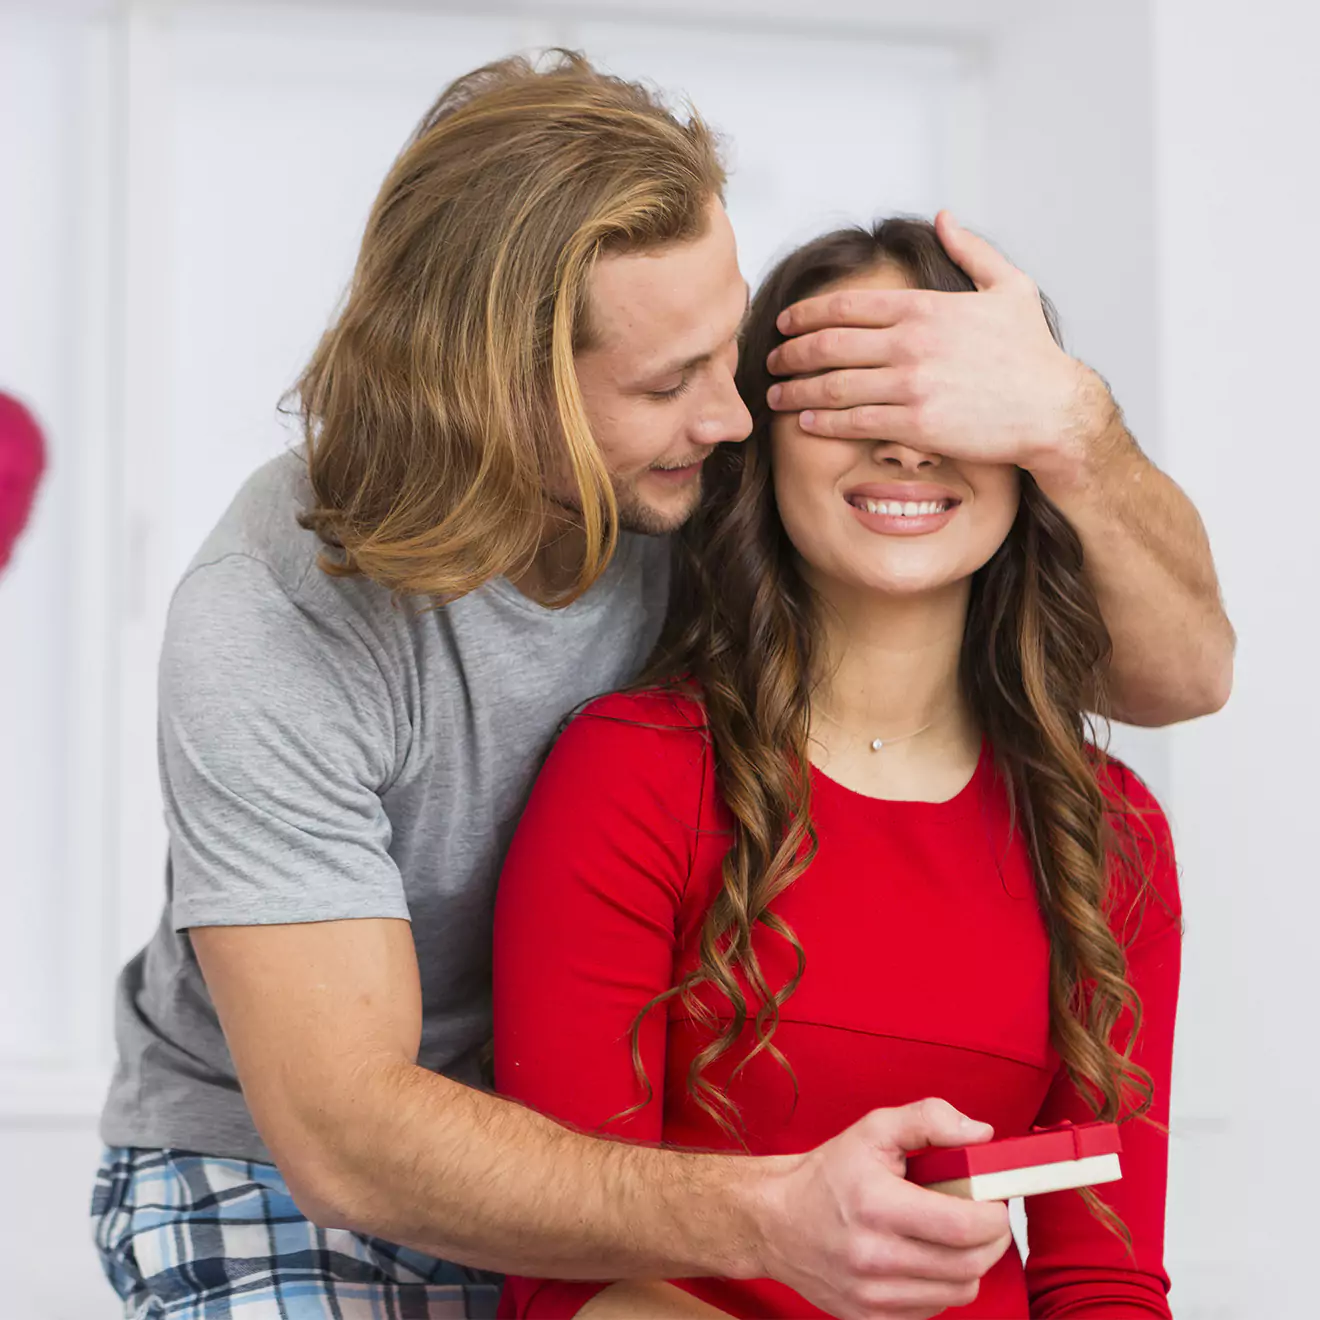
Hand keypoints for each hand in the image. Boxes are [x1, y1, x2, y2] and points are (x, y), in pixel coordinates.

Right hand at [752, 1097, 1012, 1319]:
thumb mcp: (873, 1129)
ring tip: (953, 1236)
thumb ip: (929, 1120)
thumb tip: (982, 1134)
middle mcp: (874, 1256)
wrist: (775, 1220)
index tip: (995, 1200)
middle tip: (985, 1217)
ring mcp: (872, 1295)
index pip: (963, 1226)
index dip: (994, 1215)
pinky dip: (942, 1285)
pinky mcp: (870, 1318)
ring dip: (969, 1264)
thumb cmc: (829, 1173)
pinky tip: (927, 1258)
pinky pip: (934, 1310)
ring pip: (958, 1292)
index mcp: (877, 1204)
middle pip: (969, 1265)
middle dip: (991, 1239)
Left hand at [765, 211, 1120, 486]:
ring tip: (776, 396)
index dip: (806, 314)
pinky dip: (823, 423)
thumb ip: (972, 249)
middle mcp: (910, 343)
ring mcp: (910, 384)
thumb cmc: (1032, 353)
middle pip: (828, 345)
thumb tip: (945, 217)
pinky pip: (854, 422)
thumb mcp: (1009, 287)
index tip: (785, 323)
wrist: (1053, 408)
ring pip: (833, 386)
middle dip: (790, 354)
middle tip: (771, 361)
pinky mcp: (915, 423)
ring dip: (797, 392)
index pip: (846, 305)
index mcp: (924, 308)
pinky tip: (806, 424)